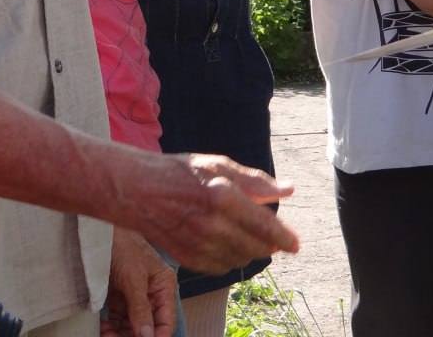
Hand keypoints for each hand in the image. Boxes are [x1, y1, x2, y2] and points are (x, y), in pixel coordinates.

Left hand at [102, 228, 177, 336]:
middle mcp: (151, 293)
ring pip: (131, 325)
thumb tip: (147, 335)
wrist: (100, 232)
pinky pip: (117, 319)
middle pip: (147, 326)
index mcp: (163, 286)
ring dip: (119, 334)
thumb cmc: (123, 245)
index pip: (166, 321)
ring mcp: (134, 295)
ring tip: (107, 335)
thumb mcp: (134, 278)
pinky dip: (111, 327)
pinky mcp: (118, 295)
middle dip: (133, 336)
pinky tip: (103, 329)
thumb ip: (140, 308)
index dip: (157, 336)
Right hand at [124, 152, 298, 273]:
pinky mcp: (188, 258)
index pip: (264, 225)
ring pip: (239, 259)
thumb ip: (255, 181)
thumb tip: (288, 190)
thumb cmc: (179, 173)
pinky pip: (220, 267)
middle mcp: (213, 224)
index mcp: (223, 196)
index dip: (284, 238)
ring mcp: (199, 244)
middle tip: (275, 241)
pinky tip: (227, 245)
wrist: (136, 191)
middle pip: (255, 247)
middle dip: (270, 246)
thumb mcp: (218, 165)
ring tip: (249, 238)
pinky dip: (230, 259)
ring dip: (250, 252)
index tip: (296, 245)